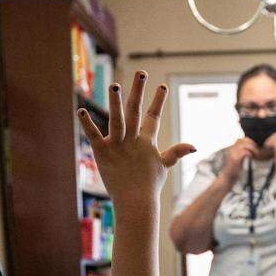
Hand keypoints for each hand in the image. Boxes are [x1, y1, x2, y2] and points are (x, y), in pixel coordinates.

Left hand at [77, 72, 194, 208]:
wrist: (136, 202)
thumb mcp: (164, 166)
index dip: (158, 101)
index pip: (153, 117)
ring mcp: (117, 146)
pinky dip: (88, 124)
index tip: (162, 86)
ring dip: (116, 103)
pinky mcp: (102, 154)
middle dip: (139, 91)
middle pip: (135, 111)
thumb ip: (176, 153)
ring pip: (117, 120)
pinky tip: (81, 111)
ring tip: (115, 85)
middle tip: (141, 73)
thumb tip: (194, 146)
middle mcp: (132, 140)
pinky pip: (94, 136)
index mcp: (146, 142)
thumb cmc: (149, 185)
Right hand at [219, 138, 256, 183]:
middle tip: (257, 151)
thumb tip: (249, 151)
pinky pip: (245, 152)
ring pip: (246, 145)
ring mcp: (232, 153)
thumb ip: (240, 154)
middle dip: (252, 144)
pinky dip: (250, 154)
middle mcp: (231, 149)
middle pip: (244, 140)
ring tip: (256, 154)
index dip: (249, 142)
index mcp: (231, 148)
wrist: (227, 179)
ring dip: (253, 149)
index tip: (254, 148)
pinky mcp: (235, 159)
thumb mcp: (236, 160)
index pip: (241, 139)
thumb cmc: (233, 171)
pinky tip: (252, 158)